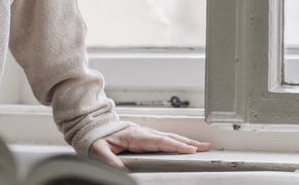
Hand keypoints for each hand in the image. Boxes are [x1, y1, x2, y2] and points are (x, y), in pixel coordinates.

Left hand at [88, 124, 211, 169]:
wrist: (94, 127)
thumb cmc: (96, 138)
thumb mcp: (98, 150)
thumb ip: (109, 160)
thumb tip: (120, 170)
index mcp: (134, 136)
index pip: (159, 141)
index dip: (175, 146)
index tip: (189, 150)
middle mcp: (143, 133)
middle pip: (169, 138)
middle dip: (188, 142)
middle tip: (204, 147)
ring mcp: (146, 134)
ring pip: (170, 137)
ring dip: (186, 141)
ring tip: (201, 146)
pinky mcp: (146, 136)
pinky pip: (166, 139)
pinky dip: (178, 142)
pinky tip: (186, 145)